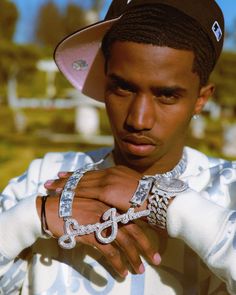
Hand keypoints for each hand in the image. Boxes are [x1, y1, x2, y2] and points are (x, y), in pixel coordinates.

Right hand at [36, 196, 160, 276]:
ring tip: (139, 270)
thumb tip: (117, 225)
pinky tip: (121, 272)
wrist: (51, 208)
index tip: (153, 242)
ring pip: (124, 242)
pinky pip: (109, 251)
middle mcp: (109, 212)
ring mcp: (101, 222)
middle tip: (155, 260)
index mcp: (111, 204)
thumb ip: (106, 212)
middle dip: (146, 246)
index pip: (134, 218)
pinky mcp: (91, 233)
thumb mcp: (92, 204)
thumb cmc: (70, 207)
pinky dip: (117, 263)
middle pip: (134, 230)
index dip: (145, 231)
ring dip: (134, 258)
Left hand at [45, 165, 141, 210]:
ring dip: (64, 184)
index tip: (67, 175)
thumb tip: (113, 199)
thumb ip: (120, 192)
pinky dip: (70, 191)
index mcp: (117, 172)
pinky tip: (60, 193)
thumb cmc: (149, 200)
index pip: (93, 173)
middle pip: (83, 176)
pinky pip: (84, 190)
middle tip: (52, 179)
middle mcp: (110, 172)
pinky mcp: (106, 189)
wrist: (158, 201)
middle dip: (66, 178)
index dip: (78, 175)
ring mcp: (107, 179)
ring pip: (80, 181)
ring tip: (51, 185)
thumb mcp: (133, 192)